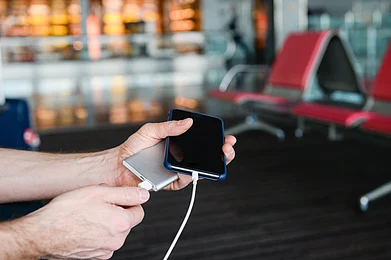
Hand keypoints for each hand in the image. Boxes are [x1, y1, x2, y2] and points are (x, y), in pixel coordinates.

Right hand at [22, 185, 149, 258]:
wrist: (42, 233)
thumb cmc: (66, 212)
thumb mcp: (100, 192)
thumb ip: (126, 193)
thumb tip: (143, 194)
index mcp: (121, 223)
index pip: (139, 210)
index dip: (128, 200)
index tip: (117, 197)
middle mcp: (116, 240)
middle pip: (126, 221)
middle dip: (116, 209)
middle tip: (98, 202)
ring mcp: (105, 250)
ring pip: (114, 230)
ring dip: (106, 220)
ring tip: (88, 213)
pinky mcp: (94, 255)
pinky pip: (103, 240)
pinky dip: (98, 231)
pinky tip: (84, 224)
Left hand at [113, 119, 236, 189]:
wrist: (120, 163)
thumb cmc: (134, 146)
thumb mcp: (152, 130)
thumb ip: (170, 127)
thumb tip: (189, 122)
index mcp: (180, 145)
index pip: (203, 144)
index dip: (217, 141)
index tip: (225, 137)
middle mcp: (182, 158)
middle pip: (208, 158)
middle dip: (223, 153)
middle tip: (227, 146)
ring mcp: (178, 170)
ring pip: (201, 170)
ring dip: (213, 164)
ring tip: (220, 155)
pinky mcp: (172, 182)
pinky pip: (185, 180)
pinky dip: (191, 174)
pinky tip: (194, 167)